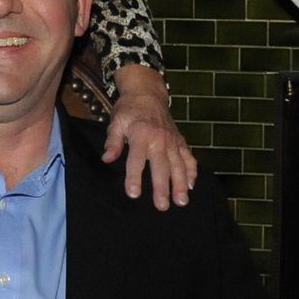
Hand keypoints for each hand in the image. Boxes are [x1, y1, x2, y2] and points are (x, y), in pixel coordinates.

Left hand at [105, 66, 196, 209]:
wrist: (147, 93)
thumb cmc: (129, 110)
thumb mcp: (116, 122)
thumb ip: (113, 142)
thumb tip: (107, 158)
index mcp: (141, 134)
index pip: (136, 160)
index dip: (134, 177)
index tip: (133, 193)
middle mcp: (159, 139)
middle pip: (161, 166)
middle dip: (162, 187)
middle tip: (162, 206)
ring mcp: (172, 140)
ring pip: (178, 165)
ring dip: (181, 184)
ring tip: (181, 202)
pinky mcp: (180, 141)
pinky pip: (188, 157)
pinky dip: (192, 171)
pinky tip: (191, 186)